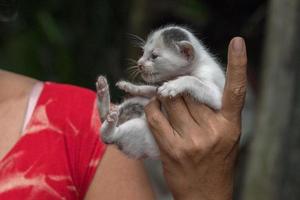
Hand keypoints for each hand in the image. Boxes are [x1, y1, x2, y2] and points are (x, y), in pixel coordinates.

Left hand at [144, 37, 246, 199]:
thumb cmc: (215, 162)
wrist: (205, 195)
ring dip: (164, 96)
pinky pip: (156, 117)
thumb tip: (193, 89)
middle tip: (173, 84)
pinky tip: (152, 108)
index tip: (238, 43)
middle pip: (191, 93)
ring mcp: (192, 140)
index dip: (238, 65)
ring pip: (172, 101)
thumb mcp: (224, 137)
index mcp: (230, 126)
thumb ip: (214, 114)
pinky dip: (151, 108)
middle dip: (180, 86)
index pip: (236, 91)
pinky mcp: (171, 149)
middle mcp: (213, 131)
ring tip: (163, 97)